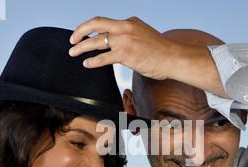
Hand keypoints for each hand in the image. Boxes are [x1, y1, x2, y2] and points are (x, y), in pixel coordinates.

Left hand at [69, 16, 226, 96]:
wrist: (175, 58)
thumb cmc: (162, 53)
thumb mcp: (144, 37)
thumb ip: (130, 39)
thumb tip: (118, 49)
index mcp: (130, 22)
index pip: (106, 23)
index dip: (92, 29)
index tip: (84, 34)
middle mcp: (126, 28)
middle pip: (96, 24)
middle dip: (80, 30)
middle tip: (72, 39)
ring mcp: (125, 40)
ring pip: (97, 41)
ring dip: (81, 46)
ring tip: (73, 52)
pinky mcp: (126, 54)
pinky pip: (104, 57)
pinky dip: (93, 60)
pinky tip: (87, 63)